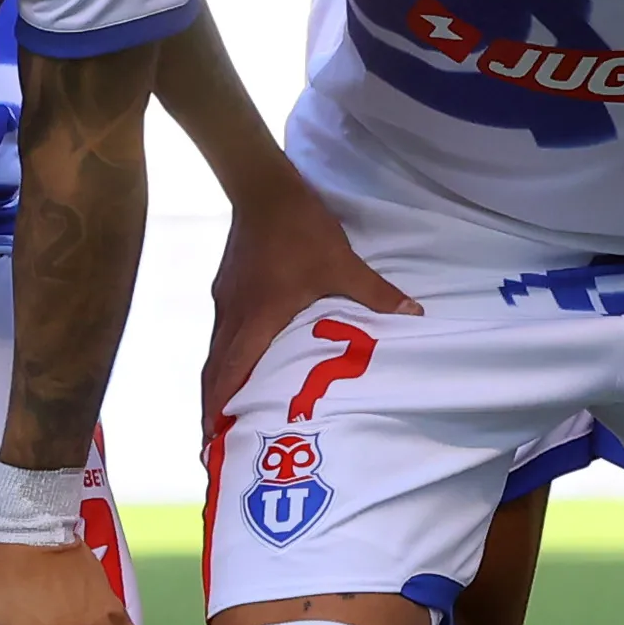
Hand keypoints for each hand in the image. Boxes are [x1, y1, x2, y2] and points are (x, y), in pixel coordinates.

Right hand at [203, 181, 416, 419]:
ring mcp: (226, 299)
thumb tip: (413, 314)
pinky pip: (223, 330)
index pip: (229, 372)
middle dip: (212, 404)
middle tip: (213, 437)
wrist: (264, 188)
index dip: (217, 406)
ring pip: (216, 349)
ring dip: (218, 379)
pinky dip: (226, 354)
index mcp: (256, 319)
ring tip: (225, 407)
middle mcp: (233, 314)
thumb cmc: (300, 230)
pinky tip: (241, 358)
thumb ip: (374, 294)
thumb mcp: (342, 264)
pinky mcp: (228, 285)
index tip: (210, 436)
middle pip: (214, 368)